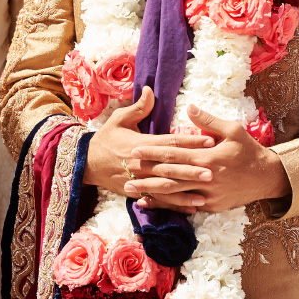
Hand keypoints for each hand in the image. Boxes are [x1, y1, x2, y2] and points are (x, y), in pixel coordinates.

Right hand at [83, 87, 214, 200]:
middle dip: (192, 170)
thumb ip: (138, 107)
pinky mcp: (137, 193)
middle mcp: (142, 164)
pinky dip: (175, 205)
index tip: (209, 140)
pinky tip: (191, 207)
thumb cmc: (106, 139)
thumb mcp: (119, 120)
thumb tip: (151, 90)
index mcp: (141, 145)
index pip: (169, 143)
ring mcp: (139, 181)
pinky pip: (159, 200)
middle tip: (212, 171)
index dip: (190, 142)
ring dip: (186, 192)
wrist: (86, 163)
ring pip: (166, 188)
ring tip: (205, 194)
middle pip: (171, 168)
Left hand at [124, 103, 290, 212]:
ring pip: (173, 194)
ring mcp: (207, 195)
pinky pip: (184, 206)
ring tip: (130, 191)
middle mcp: (204, 178)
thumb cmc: (249, 150)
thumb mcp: (232, 129)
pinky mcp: (211, 206)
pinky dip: (166, 205)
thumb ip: (208, 120)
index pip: (173, 153)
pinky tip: (151, 204)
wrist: (267, 177)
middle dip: (145, 172)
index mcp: (207, 158)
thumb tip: (189, 107)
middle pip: (168, 175)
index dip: (152, 151)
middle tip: (124, 170)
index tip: (135, 149)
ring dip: (150, 192)